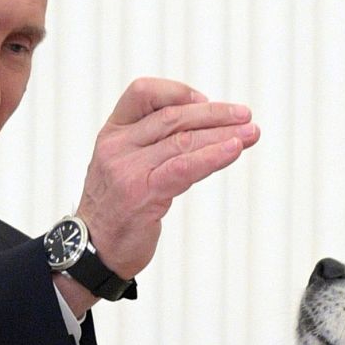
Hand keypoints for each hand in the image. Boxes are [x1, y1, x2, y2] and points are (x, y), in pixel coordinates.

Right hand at [74, 77, 258, 282]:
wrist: (93, 252)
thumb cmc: (116, 211)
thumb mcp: (123, 167)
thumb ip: (151, 146)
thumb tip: (201, 129)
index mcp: (112, 134)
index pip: (142, 92)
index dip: (177, 92)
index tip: (205, 100)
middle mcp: (117, 147)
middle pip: (172, 116)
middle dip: (215, 114)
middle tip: (245, 116)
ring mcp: (128, 170)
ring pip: (183, 140)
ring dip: (223, 135)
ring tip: (251, 133)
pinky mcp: (143, 193)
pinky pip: (185, 167)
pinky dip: (213, 156)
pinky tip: (233, 150)